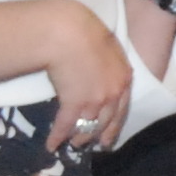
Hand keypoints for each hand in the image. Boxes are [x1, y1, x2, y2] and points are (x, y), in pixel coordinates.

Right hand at [44, 2, 134, 152]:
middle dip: (99, 135)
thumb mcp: (107, 45)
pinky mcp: (75, 104)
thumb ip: (109, 62)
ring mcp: (95, 101)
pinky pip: (66, 125)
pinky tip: (52, 145)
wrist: (69, 32)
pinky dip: (57, 137)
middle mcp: (113, 93)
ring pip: (88, 126)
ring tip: (73, 143)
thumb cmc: (85, 30)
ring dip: (79, 137)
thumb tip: (102, 69)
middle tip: (93, 144)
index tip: (109, 135)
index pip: (122, 108)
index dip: (114, 124)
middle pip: (107, 121)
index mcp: (124, 77)